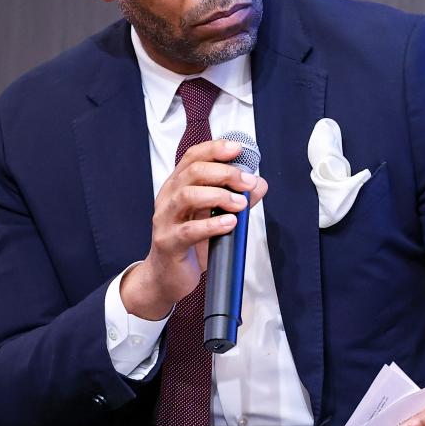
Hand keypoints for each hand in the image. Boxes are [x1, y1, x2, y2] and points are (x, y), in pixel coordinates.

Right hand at [120, 139, 268, 319]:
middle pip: (193, 172)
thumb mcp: (215, 216)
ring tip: (240, 204)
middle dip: (225, 173)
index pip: (193, 157)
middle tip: (248, 182)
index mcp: (178, 186)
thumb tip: (259, 184)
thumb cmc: (190, 243)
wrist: (166, 277)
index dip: (215, 148)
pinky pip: (189, 230)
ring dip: (219, 195)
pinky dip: (212, 225)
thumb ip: (237, 199)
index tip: (238, 149)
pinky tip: (230, 224)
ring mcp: (165, 220)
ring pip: (188, 196)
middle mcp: (169, 198)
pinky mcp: (168, 243)